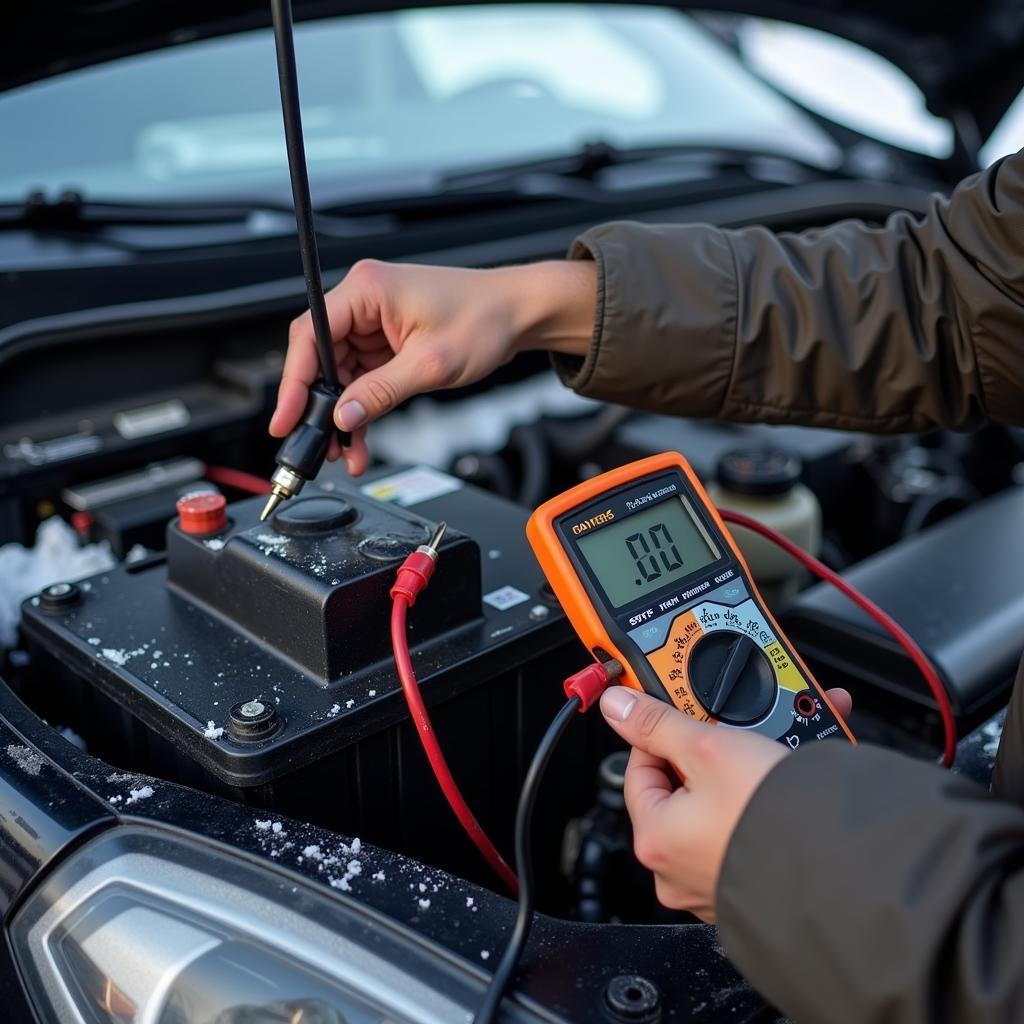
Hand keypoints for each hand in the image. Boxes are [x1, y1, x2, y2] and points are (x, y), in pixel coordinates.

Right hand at [270, 259, 596, 475]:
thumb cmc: (485, 318)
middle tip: (314, 444)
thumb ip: (380, 392)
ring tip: (344, 451)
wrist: (520, 314)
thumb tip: (342, 417)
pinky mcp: (387, 341)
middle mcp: (365, 301)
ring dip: (341, 414)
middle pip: (319, 356)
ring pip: (339, 373)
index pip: (310, 335)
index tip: (286, 417)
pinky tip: (360, 438)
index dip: (293, 381)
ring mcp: (375, 322)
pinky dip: (360, 408)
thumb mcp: (430, 365)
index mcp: (367, 289)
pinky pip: (360, 378)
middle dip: (317, 405)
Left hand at [600, 686, 852, 921]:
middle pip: (685, 785)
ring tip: (783, 734)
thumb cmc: (770, 818)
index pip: (640, 767)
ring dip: (754, 763)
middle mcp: (679, 869)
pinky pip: (756, 823)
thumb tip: (616, 706)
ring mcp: (719, 879)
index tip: (684, 710)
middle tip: (738, 723)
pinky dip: (774, 794)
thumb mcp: (708, 747)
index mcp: (655, 838)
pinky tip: (801, 769)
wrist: (847, 869)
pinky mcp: (758, 880)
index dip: (663, 731)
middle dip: (718, 745)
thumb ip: (658, 723)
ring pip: (727, 801)